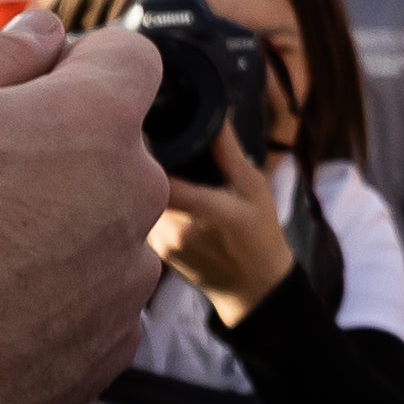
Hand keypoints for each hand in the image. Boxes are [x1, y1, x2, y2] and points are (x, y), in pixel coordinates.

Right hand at [0, 10, 166, 403]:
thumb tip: (47, 32)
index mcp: (98, 122)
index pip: (130, 56)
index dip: (72, 63)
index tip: (16, 94)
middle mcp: (134, 199)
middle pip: (114, 146)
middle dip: (60, 148)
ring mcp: (126, 284)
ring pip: (103, 225)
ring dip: (59, 225)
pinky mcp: (108, 355)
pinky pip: (92, 299)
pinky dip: (53, 296)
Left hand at [150, 124, 293, 326]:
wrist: (255, 289)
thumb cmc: (260, 234)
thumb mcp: (253, 188)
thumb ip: (229, 152)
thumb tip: (214, 115)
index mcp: (202, 210)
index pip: (159, 176)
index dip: (150, 151)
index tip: (154, 130)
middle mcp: (175, 229)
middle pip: (145, 185)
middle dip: (149, 162)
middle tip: (156, 139)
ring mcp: (162, 244)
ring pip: (142, 201)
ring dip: (149, 183)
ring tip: (163, 165)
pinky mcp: (156, 252)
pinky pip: (145, 216)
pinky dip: (151, 202)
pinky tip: (167, 193)